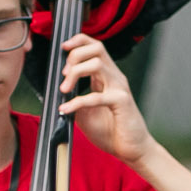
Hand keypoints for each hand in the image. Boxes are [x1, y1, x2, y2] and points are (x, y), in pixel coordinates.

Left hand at [57, 34, 154, 164]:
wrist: (132, 149)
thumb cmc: (112, 131)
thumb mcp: (86, 113)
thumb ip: (75, 100)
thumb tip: (58, 93)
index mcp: (107, 76)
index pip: (95, 46)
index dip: (78, 41)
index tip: (63, 48)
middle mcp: (115, 78)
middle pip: (96, 48)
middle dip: (75, 56)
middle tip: (63, 74)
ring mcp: (119, 88)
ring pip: (96, 64)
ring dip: (75, 73)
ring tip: (64, 89)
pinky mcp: (122, 102)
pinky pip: (96, 96)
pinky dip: (77, 102)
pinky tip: (66, 110)